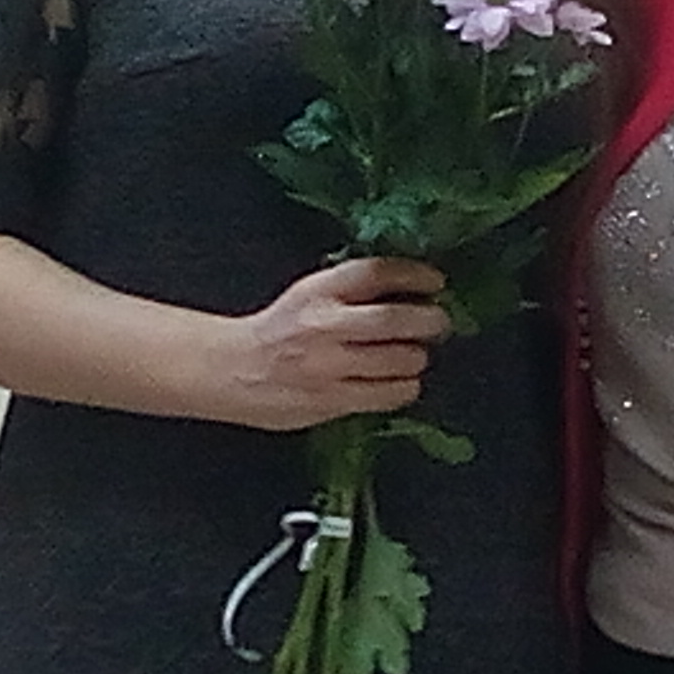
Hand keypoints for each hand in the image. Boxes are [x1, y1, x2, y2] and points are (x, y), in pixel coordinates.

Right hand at [213, 258, 447, 430]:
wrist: (233, 370)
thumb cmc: (278, 331)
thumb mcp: (308, 295)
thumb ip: (350, 291)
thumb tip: (408, 289)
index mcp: (317, 291)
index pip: (376, 273)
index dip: (414, 274)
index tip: (435, 281)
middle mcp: (324, 325)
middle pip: (394, 319)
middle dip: (428, 320)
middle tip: (440, 323)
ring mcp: (328, 366)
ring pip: (397, 360)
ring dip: (417, 358)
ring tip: (416, 356)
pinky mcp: (331, 400)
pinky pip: (385, 395)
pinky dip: (404, 388)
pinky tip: (403, 384)